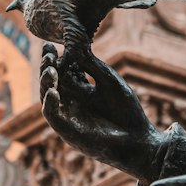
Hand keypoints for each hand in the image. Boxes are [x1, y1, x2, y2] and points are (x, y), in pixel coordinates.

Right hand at [39, 43, 167, 183]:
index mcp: (82, 89)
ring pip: (48, 96)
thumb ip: (91, 64)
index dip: (56, 58)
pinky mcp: (68, 131)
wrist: (138, 141)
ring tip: (51, 69)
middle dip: (48, 66)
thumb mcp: (109, 81)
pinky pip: (53, 116)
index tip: (51, 44)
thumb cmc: (127, 111)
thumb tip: (74, 44)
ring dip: (46, 82)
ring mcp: (69, 116)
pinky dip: (50, 104)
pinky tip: (54, 92)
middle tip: (49, 53)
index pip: (64, 70)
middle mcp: (72, 101)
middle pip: (53, 80)